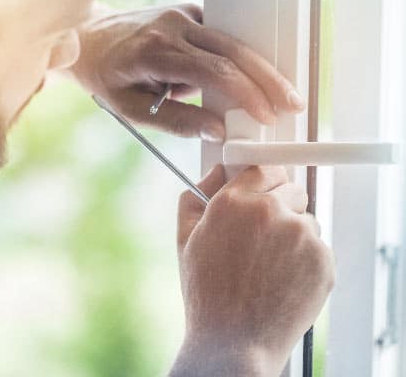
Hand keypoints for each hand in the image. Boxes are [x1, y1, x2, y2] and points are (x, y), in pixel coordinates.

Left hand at [69, 4, 304, 140]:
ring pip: (233, 40)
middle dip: (267, 79)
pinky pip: (223, 38)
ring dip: (261, 68)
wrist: (89, 38)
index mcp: (155, 51)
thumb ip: (175, 121)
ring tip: (282, 95)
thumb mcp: (130, 110)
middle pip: (233, 50)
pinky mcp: (189, 15)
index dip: (245, 93)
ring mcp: (183, 15)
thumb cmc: (107, 77)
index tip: (265, 115)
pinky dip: (241, 59)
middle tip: (292, 104)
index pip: (213, 70)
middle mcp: (173, 26)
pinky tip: (256, 80)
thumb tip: (217, 131)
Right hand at [170, 165, 334, 376]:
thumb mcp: (185, 240)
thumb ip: (195, 196)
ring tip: (270, 265)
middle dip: (281, 205)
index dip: (264, 181)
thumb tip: (215, 173)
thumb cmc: (207, 293)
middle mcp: (269, 211)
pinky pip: (319, 248)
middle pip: (292, 188)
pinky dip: (306, 260)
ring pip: (306, 220)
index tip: (265, 191)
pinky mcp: (323, 260)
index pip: (263, 168)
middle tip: (265, 235)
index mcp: (232, 202)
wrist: (233, 341)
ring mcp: (300, 235)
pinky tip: (283, 279)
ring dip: (294, 234)